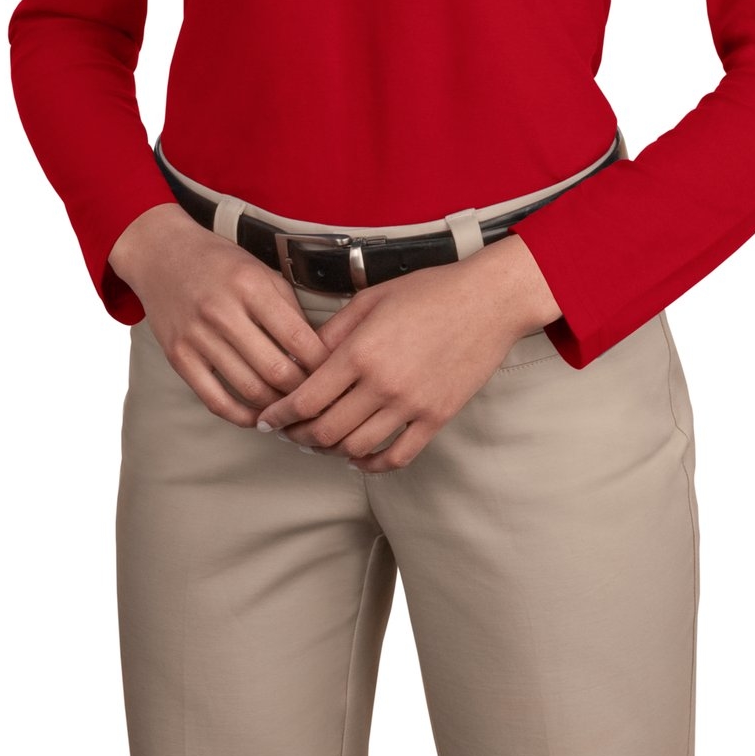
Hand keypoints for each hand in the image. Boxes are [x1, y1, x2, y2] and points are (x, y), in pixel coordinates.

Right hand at [108, 202, 331, 425]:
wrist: (161, 254)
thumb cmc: (220, 263)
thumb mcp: (261, 271)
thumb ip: (289, 308)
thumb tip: (318, 352)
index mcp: (251, 286)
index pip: (299, 339)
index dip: (322, 364)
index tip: (334, 373)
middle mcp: (222, 311)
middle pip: (276, 371)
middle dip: (303, 391)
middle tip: (316, 397)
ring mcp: (197, 336)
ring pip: (249, 390)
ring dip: (276, 407)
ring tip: (292, 408)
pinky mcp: (178, 357)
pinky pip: (215, 400)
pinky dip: (241, 416)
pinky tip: (258, 416)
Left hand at [251, 254, 523, 472]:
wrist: (487, 301)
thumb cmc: (429, 291)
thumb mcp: (371, 299)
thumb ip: (333, 332)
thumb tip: (303, 360)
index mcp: (360, 352)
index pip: (305, 399)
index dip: (279, 415)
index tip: (267, 420)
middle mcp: (382, 384)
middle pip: (325, 432)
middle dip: (298, 437)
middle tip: (289, 433)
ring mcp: (411, 405)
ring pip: (355, 449)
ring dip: (330, 451)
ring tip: (320, 442)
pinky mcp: (436, 418)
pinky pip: (396, 456)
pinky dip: (370, 464)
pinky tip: (359, 457)